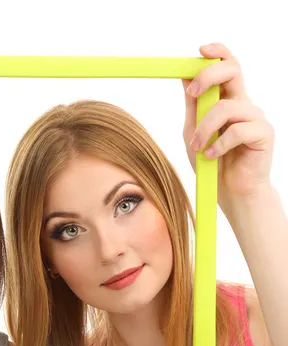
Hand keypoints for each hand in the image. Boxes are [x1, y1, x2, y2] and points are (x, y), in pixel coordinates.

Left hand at [182, 43, 274, 214]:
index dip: (217, 53)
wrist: (231, 192)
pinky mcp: (263, 134)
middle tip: (193, 94)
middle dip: (209, 76)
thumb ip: (193, 106)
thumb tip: (184, 76)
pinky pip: (238, 130)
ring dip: (205, 128)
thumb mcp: (194, 131)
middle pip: (233, 71)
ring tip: (198, 147)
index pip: (227, 66)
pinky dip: (220, 144)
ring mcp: (255, 118)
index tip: (200, 51)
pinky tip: (213, 156)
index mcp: (228, 100)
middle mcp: (243, 104)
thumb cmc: (212, 161)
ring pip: (227, 107)